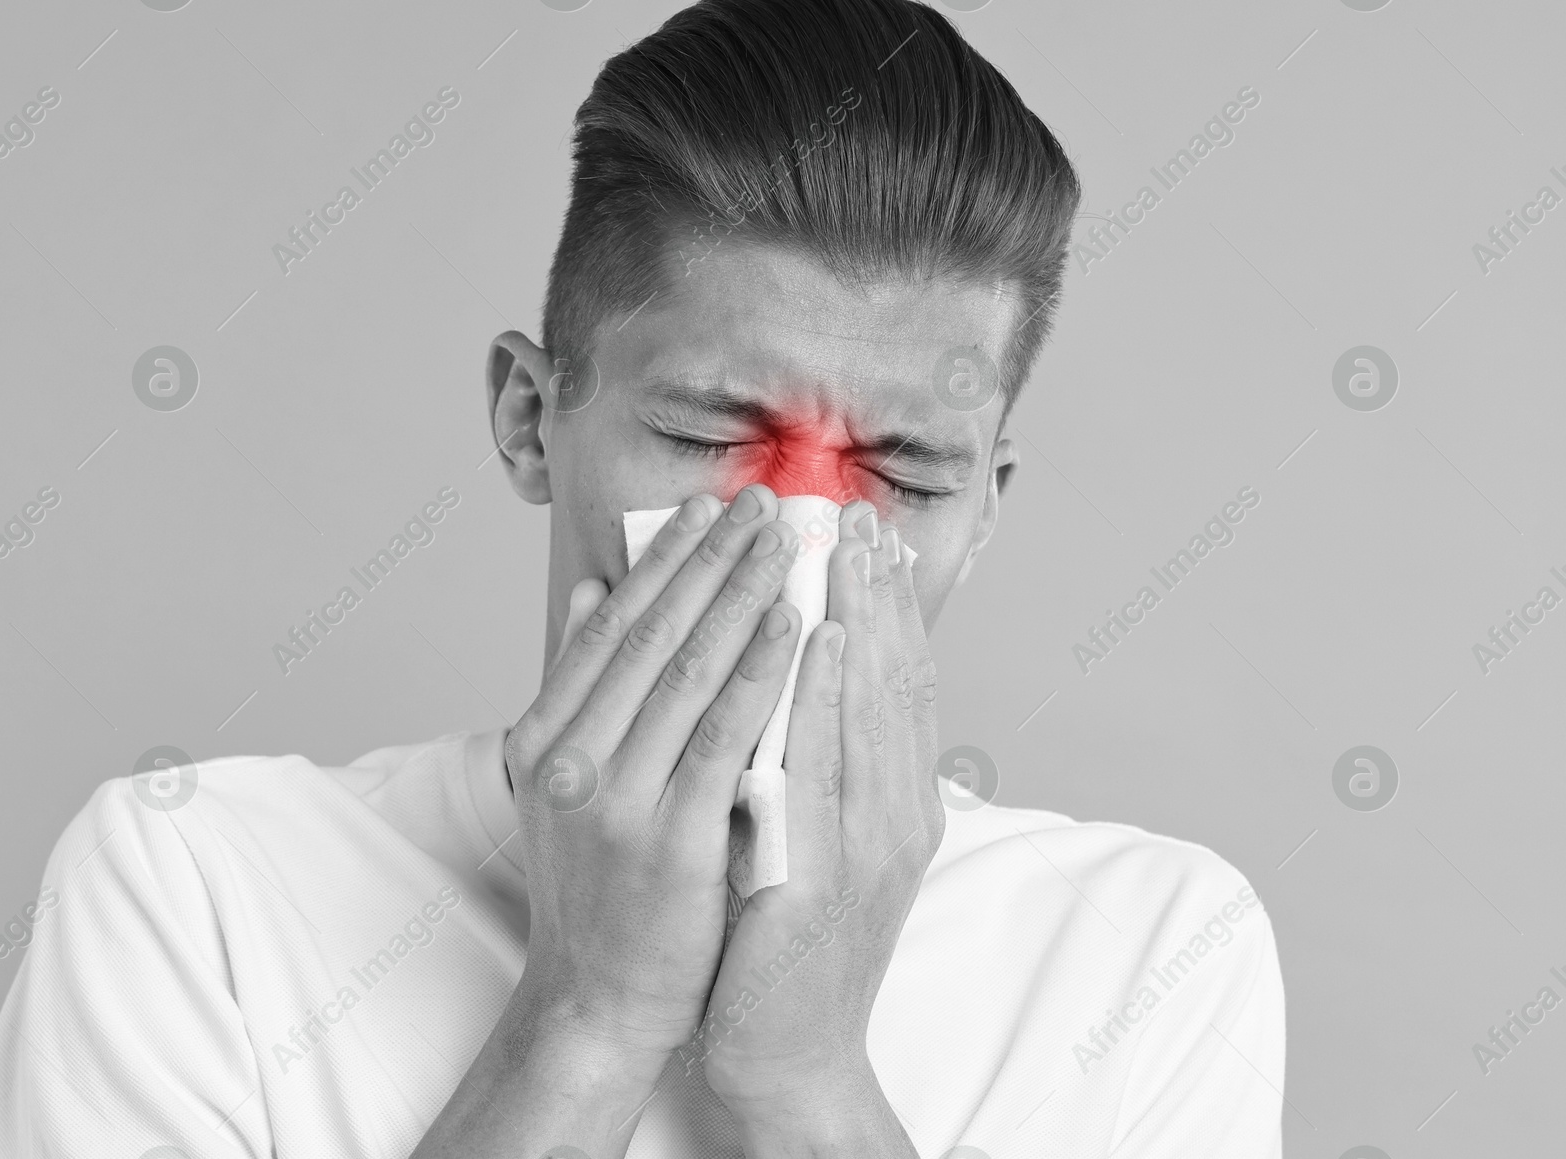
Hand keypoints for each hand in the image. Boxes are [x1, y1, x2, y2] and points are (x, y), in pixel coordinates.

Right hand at [415, 485, 807, 1156]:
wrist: (598, 999)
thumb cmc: (596, 886)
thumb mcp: (565, 778)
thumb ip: (578, 687)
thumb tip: (587, 593)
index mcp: (545, 733)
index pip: (614, 625)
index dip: (664, 561)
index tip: (710, 510)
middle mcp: (570, 756)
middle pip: (655, 633)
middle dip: (714, 559)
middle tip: (765, 503)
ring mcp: (614, 797)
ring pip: (691, 672)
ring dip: (746, 594)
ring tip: (790, 540)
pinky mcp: (669, 838)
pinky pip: (726, 737)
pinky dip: (763, 673)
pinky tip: (795, 624)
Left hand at [697, 500, 942, 1152]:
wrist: (786, 1051)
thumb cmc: (781, 939)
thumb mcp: (803, 835)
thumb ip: (802, 758)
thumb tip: (785, 676)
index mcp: (891, 802)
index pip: (895, 685)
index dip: (886, 606)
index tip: (868, 535)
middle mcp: (897, 814)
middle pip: (898, 682)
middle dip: (881, 591)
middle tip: (863, 513)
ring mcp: (871, 845)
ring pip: (876, 708)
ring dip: (866, 616)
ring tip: (851, 543)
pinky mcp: (828, 877)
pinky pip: (832, 768)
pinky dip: (834, 697)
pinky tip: (828, 640)